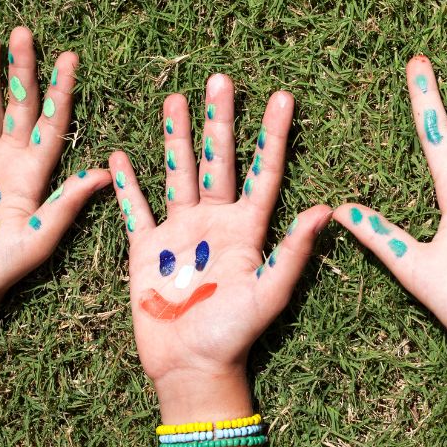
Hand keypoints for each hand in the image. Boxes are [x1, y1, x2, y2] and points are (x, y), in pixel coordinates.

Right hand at [0, 27, 110, 305]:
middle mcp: (7, 162)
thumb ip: (66, 203)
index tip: (70, 57)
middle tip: (24, 31)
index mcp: (34, 174)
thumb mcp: (39, 237)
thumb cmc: (1, 271)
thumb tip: (104, 173)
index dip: (62, 90)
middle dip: (21, 69)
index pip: (53, 122)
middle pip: (19, 106)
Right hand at [109, 75, 330, 387]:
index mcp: (247, 229)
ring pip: (177, 173)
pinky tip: (120, 155)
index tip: (283, 97)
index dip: (273, 135)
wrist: (190, 367)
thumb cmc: (235, 334)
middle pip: (218, 160)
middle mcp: (214, 222)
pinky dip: (127, 184)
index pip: (264, 171)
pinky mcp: (145, 248)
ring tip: (175, 98)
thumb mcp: (269, 293)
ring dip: (176, 137)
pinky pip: (135, 208)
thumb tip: (326, 210)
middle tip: (222, 78)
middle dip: (220, 120)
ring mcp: (179, 232)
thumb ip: (291, 251)